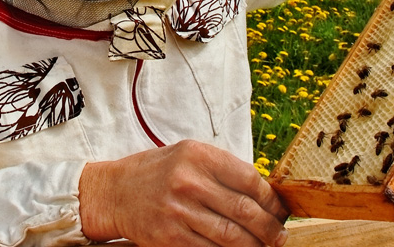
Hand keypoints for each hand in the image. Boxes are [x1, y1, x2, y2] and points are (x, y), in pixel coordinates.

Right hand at [79, 140, 289, 246]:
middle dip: (269, 228)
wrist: (114, 193)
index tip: (280, 210)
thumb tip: (264, 193)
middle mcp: (188, 182)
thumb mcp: (187, 156)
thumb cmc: (156, 173)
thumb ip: (222, 170)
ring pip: (231, 236)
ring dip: (254, 245)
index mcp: (197, 156)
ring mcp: (178, 211)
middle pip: (244, 210)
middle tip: (279, 236)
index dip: (271, 199)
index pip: (250, 179)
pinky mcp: (169, 238)